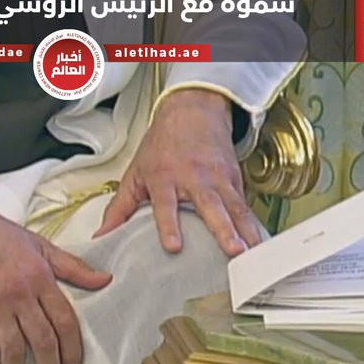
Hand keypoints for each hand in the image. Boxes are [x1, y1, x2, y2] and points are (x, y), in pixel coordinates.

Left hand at [93, 88, 262, 256]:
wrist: (192, 110)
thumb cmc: (163, 145)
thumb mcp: (136, 172)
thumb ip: (120, 208)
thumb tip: (101, 237)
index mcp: (164, 176)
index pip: (165, 203)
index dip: (168, 223)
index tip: (173, 246)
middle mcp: (193, 177)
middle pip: (209, 206)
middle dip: (222, 229)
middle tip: (232, 250)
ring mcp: (218, 178)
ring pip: (234, 207)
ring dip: (245, 230)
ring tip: (253, 253)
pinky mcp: (235, 179)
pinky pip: (245, 205)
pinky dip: (254, 224)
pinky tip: (261, 242)